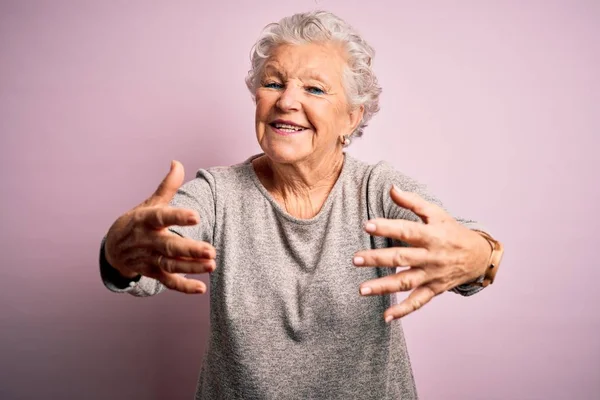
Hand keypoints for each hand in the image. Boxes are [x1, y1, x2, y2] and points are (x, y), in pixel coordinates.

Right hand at [104, 161, 215, 293]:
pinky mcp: (152, 272)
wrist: (112, 248)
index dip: (178, 217)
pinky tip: (201, 288)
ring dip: (191, 267)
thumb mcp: (150, 203)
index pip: (162, 217)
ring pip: (170, 265)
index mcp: (146, 220)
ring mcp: (149, 258)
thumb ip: (168, 186)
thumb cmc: (138, 222)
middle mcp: (147, 240)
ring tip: (212, 265)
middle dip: (190, 249)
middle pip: (169, 246)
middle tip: (212, 250)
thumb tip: (178, 163)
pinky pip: (168, 282)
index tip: (196, 216)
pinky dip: (183, 287)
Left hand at [353, 186, 491, 320]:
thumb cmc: (452, 231)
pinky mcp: (434, 289)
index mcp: (431, 235)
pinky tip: (386, 317)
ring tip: (362, 290)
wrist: (478, 256)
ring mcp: (432, 275)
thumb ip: (412, 202)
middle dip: (377, 259)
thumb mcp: (436, 213)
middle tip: (355, 259)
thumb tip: (392, 187)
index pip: (407, 230)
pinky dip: (403, 311)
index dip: (387, 228)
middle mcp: (431, 256)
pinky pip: (418, 302)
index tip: (368, 226)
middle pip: (401, 258)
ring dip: (383, 287)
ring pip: (406, 282)